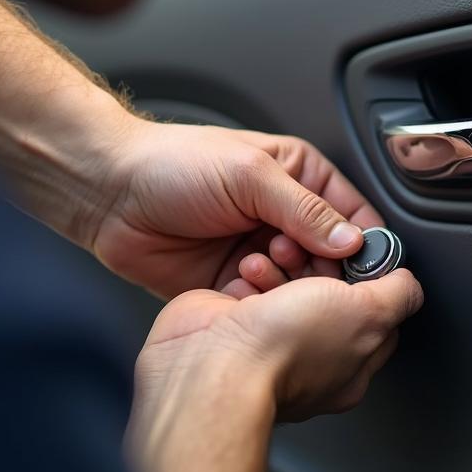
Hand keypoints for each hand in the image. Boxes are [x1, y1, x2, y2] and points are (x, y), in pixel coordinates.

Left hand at [90, 119, 381, 299]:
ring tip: (257, 265)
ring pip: (301, 288)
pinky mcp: (235, 285)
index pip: (354, 217)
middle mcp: (285, 219)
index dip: (363, 244)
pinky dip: (261, 305)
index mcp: (300, 179)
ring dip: (287, 286)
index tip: (361, 266)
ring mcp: (261, 253)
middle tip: (293, 260)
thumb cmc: (170, 165)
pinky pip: (265, 306)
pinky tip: (243, 287)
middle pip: (333, 261)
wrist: (107, 195)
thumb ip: (305, 209)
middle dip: (320, 269)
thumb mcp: (249, 174)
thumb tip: (353, 240)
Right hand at [134, 270, 423, 426]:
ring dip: (282, 261)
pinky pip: (248, 287)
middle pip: (328, 291)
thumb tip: (409, 283)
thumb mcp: (367, 313)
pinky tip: (249, 270)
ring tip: (275, 256)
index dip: (370, 276)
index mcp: (349, 365)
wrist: (214, 364)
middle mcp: (309, 358)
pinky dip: (249, 272)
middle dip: (319, 262)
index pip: (375, 313)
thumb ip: (397, 295)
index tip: (358, 251)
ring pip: (287, 284)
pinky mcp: (233, 327)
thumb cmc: (285, 349)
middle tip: (312, 249)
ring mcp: (268, 342)